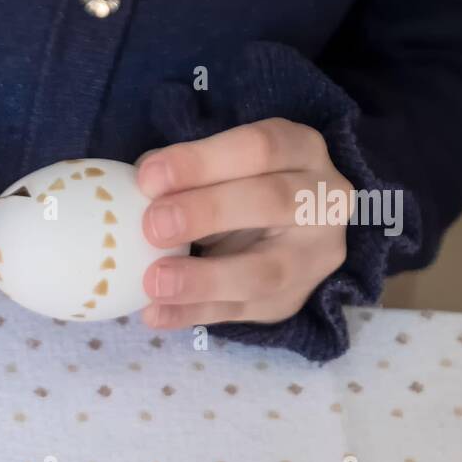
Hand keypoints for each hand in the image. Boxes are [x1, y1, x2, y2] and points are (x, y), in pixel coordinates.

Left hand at [136, 118, 349, 328]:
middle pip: (272, 201)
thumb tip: (139, 185)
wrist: (284, 234)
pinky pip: (241, 313)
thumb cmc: (241, 187)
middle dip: (208, 212)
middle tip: (153, 226)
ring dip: (203, 279)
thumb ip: (185, 173)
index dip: (201, 161)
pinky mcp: (290, 301)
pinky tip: (154, 313)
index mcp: (302, 150)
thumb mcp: (222, 167)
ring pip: (266, 271)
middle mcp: (323, 200)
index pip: (260, 147)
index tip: (148, 178)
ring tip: (154, 281)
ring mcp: (313, 257)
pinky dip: (192, 314)